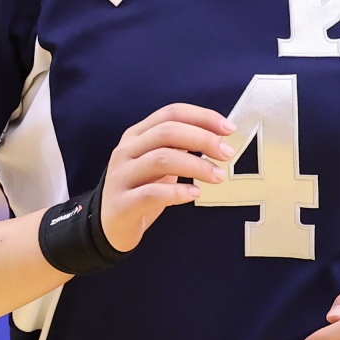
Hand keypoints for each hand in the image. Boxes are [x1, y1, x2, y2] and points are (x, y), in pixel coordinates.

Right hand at [100, 103, 235, 252]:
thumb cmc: (142, 190)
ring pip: (161, 159)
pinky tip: (194, 194)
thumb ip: (180, 146)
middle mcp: (126, 151)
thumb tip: (216, 136)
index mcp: (136, 135)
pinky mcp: (122, 203)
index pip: (171, 113)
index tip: (228, 129)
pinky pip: (152, 193)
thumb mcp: (159, 163)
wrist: (111, 226)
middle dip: (203, 139)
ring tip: (217, 176)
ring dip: (196, 166)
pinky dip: (178, 192)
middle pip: (167, 132)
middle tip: (226, 154)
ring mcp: (121, 177)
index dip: (202, 117)